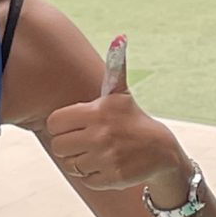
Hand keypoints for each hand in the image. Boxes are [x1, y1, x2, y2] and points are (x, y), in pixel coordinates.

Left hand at [46, 36, 186, 195]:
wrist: (161, 151)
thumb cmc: (132, 120)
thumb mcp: (121, 94)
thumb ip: (116, 68)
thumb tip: (120, 37)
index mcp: (97, 111)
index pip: (54, 123)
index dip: (62, 126)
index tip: (76, 126)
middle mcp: (101, 134)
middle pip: (59, 146)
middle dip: (70, 146)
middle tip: (86, 142)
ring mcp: (106, 158)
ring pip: (71, 165)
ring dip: (81, 161)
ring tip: (98, 153)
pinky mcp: (112, 177)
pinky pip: (86, 179)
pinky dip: (94, 175)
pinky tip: (108, 165)